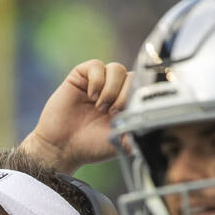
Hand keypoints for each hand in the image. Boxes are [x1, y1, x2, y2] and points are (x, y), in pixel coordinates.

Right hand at [19, 59, 130, 173]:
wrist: (61, 148)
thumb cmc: (88, 147)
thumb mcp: (120, 143)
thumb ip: (137, 133)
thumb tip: (153, 125)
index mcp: (125, 105)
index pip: (141, 87)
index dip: (138, 96)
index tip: (129, 113)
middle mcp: (113, 91)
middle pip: (131, 75)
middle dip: (125, 94)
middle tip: (112, 112)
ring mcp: (97, 84)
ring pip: (117, 68)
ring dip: (111, 88)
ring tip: (100, 106)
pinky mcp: (80, 77)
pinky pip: (96, 66)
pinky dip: (97, 80)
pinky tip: (91, 96)